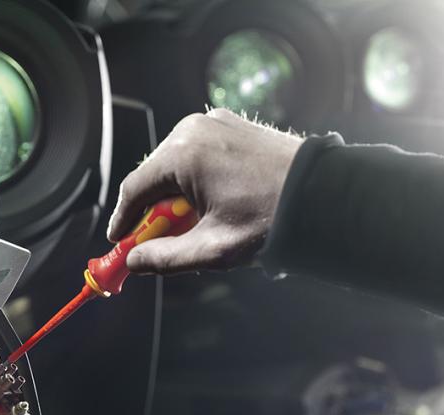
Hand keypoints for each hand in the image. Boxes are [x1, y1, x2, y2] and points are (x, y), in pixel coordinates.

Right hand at [107, 108, 302, 273]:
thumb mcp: (212, 249)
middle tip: (149, 244)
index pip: (134, 189)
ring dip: (173, 199)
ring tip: (186, 230)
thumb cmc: (272, 220)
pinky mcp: (233, 125)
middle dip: (149, 213)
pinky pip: (198, 156)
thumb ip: (165, 258)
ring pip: (175, 166)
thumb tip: (134, 261)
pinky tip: (206, 208)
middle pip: (153, 177)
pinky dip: (193, 183)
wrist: (325, 195)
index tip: (118, 244)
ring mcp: (215, 123)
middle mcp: (194, 129)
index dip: (122, 221)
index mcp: (183, 154)